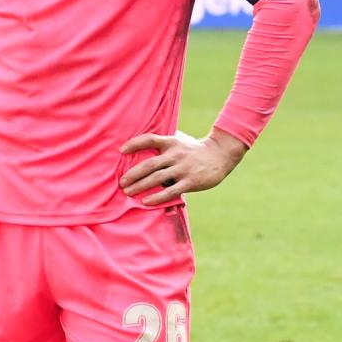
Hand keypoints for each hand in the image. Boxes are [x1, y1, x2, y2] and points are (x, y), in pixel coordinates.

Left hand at [120, 129, 246, 202]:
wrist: (221, 154)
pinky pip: (171, 191)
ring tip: (128, 192)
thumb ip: (165, 143)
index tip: (121, 150)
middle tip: (121, 182)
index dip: (134, 143)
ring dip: (140, 186)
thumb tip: (144, 145)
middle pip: (149, 164)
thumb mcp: (181, 141)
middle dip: (133, 174)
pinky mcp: (190, 182)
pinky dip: (157, 197)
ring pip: (157, 178)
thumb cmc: (195, 150)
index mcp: (171, 142)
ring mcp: (183, 168)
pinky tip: (146, 202)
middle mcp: (175, 155)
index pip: (149, 139)